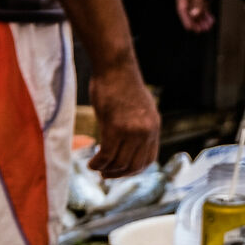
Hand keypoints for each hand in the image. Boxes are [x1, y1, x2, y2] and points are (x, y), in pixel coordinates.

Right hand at [87, 60, 159, 178]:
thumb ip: (137, 126)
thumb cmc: (121, 85)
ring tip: (95, 167)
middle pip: (133, 165)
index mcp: (153, 127)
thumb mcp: (137, 108)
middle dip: (118, 174)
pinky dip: (97, 163)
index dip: (133, 170)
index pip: (148, 159)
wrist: (115, 69)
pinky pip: (106, 155)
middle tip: (105, 175)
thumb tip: (129, 142)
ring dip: (105, 170)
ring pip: (119, 162)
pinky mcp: (115, 128)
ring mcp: (131, 130)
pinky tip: (91, 163)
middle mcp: (146, 131)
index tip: (119, 171)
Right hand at [177, 0, 226, 31]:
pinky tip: (211, 21)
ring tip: (208, 27)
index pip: (183, 11)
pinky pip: (204, 10)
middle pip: (190, 14)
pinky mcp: (203, 0)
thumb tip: (194, 15)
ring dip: (202, 21)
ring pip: (197, 13)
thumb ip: (198, 2)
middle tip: (201, 31)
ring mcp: (195, 0)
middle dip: (196, 22)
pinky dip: (207, 16)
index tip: (191, 28)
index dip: (186, 20)